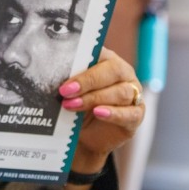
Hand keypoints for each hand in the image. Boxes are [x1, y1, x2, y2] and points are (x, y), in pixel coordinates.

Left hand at [58, 48, 144, 173]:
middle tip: (65, 91)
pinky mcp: (136, 115)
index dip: (81, 61)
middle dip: (87, 81)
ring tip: (72, 105)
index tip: (62, 71)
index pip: (100, 52)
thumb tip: (52, 74)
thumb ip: (67, 80)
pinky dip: (113, 113)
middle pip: (113, 70)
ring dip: (94, 98)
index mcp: (107, 60)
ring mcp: (133, 94)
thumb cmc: (76, 105)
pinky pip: (130, 113)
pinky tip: (98, 113)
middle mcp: (123, 74)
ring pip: (120, 92)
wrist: (84, 136)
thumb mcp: (69, 91)